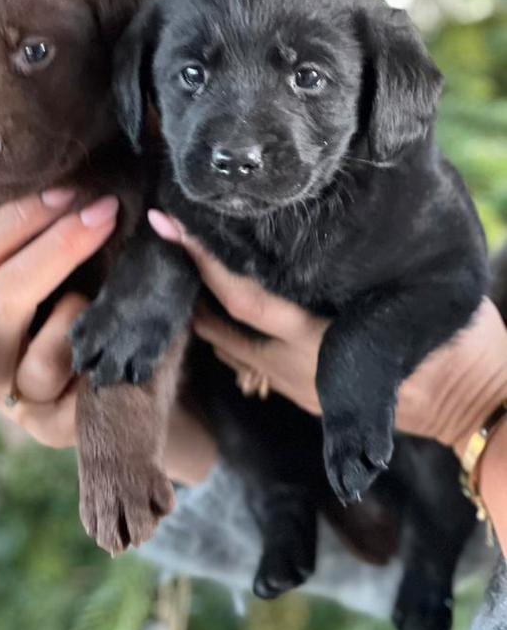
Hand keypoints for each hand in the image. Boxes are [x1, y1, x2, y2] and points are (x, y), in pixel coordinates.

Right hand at [0, 190, 118, 446]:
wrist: (152, 372)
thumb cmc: (110, 301)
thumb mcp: (85, 261)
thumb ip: (65, 225)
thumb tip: (80, 171)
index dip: (16, 219)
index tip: (69, 188)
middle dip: (55, 244)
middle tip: (104, 210)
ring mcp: (10, 394)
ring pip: (22, 338)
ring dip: (74, 297)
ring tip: (107, 288)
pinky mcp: (46, 427)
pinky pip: (52, 374)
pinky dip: (83, 341)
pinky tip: (107, 334)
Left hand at [148, 210, 506, 456]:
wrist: (467, 403)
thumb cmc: (445, 339)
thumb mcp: (403, 298)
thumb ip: (351, 276)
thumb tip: (310, 237)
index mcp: (311, 340)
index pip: (239, 296)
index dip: (201, 260)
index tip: (166, 226)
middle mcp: (290, 367)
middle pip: (218, 325)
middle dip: (186, 290)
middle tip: (161, 242)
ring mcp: (293, 385)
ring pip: (229, 345)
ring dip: (206, 311)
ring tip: (185, 268)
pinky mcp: (302, 393)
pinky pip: (252, 358)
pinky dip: (232, 330)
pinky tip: (228, 304)